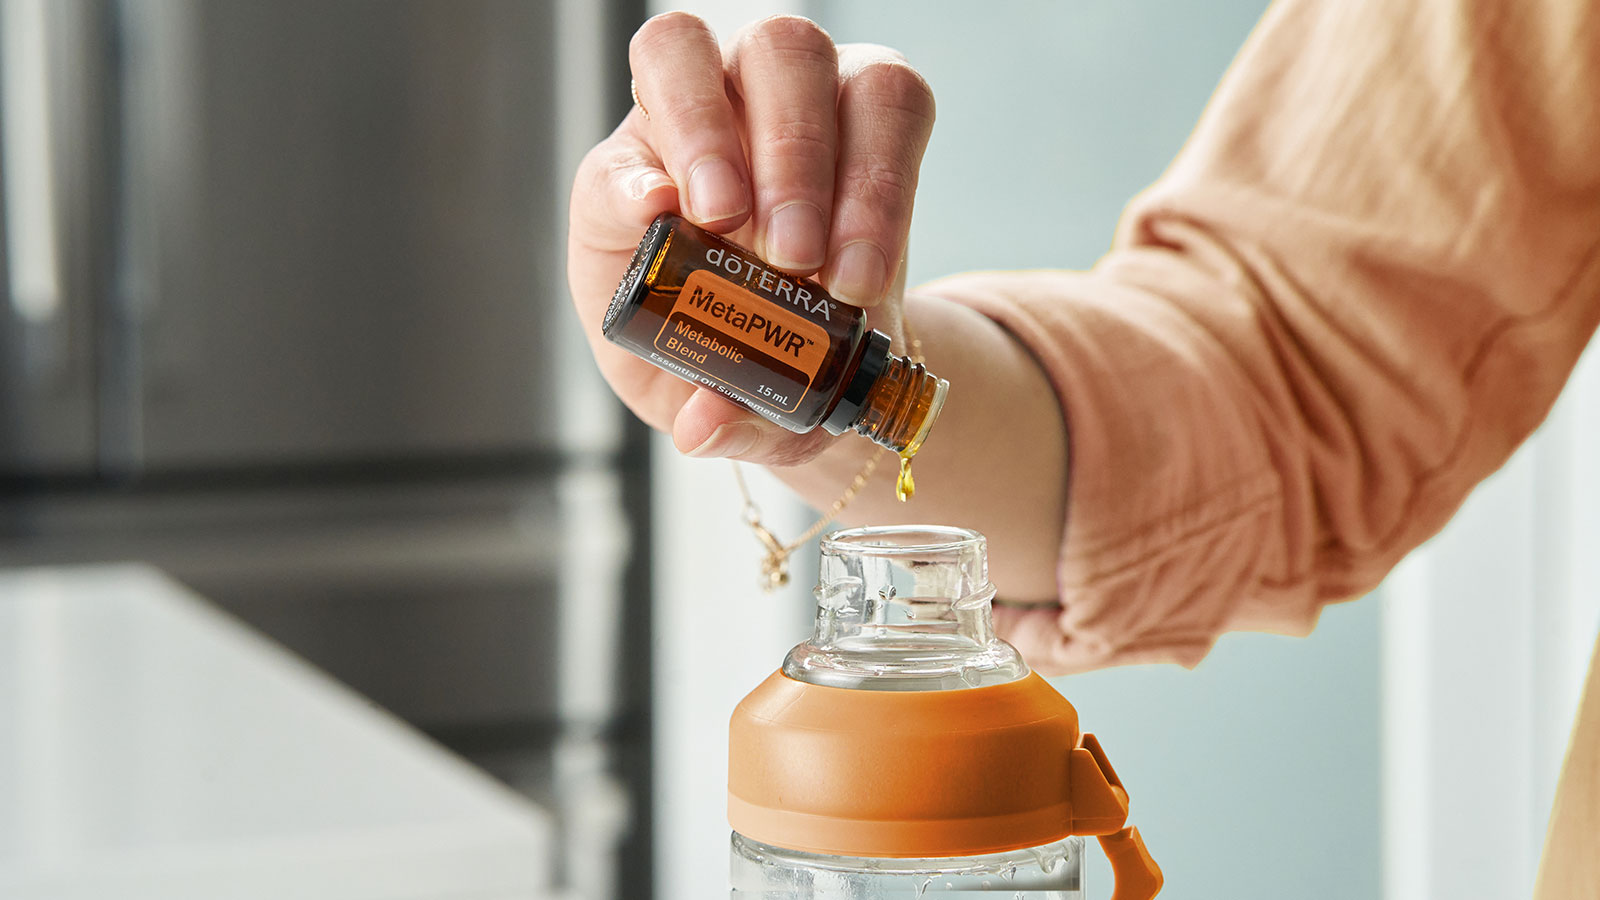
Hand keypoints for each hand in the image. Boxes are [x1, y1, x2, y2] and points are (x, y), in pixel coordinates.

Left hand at [567, 13, 935, 464]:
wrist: (810, 353)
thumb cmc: (726, 349)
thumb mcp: (695, 394)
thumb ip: (704, 410)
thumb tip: (705, 425)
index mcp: (635, 166)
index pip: (620, 125)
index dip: (643, 154)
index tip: (668, 212)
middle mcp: (700, 105)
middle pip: (692, 51)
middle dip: (734, 151)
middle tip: (775, 253)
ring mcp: (785, 90)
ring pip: (792, 54)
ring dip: (813, 165)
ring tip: (827, 275)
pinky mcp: (871, 102)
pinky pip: (891, 101)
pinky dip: (885, 185)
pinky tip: (867, 269)